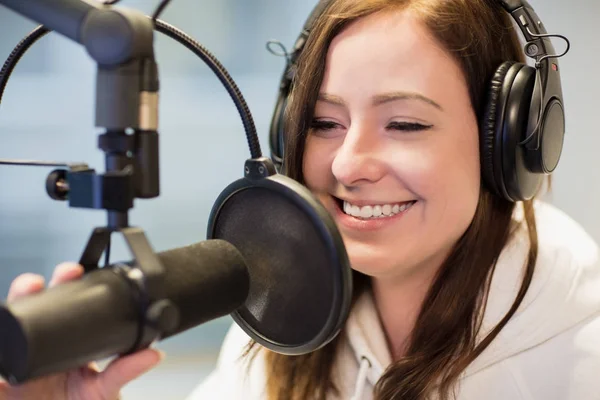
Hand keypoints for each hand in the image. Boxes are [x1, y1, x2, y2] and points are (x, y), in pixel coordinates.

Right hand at [0, 263, 164, 399]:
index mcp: (66, 339)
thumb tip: (154, 352)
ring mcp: (18, 357)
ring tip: (21, 297)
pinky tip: (2, 347)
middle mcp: (40, 342)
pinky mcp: (2, 377)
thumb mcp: (102, 390)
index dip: (65, 283)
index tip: (74, 271)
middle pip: (31, 305)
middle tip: (39, 282)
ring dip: (12, 304)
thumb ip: (124, 371)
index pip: (63, 303)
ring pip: (8, 322)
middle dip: (32, 286)